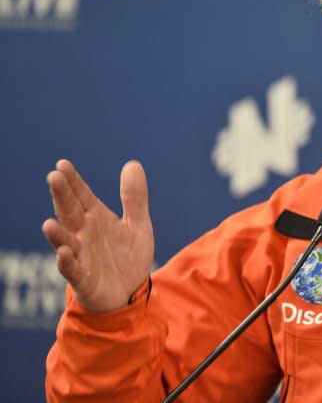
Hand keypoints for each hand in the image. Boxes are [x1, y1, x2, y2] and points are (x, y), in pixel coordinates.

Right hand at [42, 160, 154, 311]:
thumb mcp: (138, 224)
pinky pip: (73, 270)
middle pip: (70, 212)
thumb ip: (134, 198)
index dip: (73, 181)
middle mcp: (84, 234)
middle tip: (53, 177)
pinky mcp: (84, 279)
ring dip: (57, 234)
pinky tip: (63, 253)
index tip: (62, 164)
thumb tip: (133, 163)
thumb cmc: (129, 257)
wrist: (132, 293)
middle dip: (62, 197)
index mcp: (96, 218)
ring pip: (65, 242)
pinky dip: (67, 262)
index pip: (82, 196)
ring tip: (48, 223)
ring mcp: (81, 256)